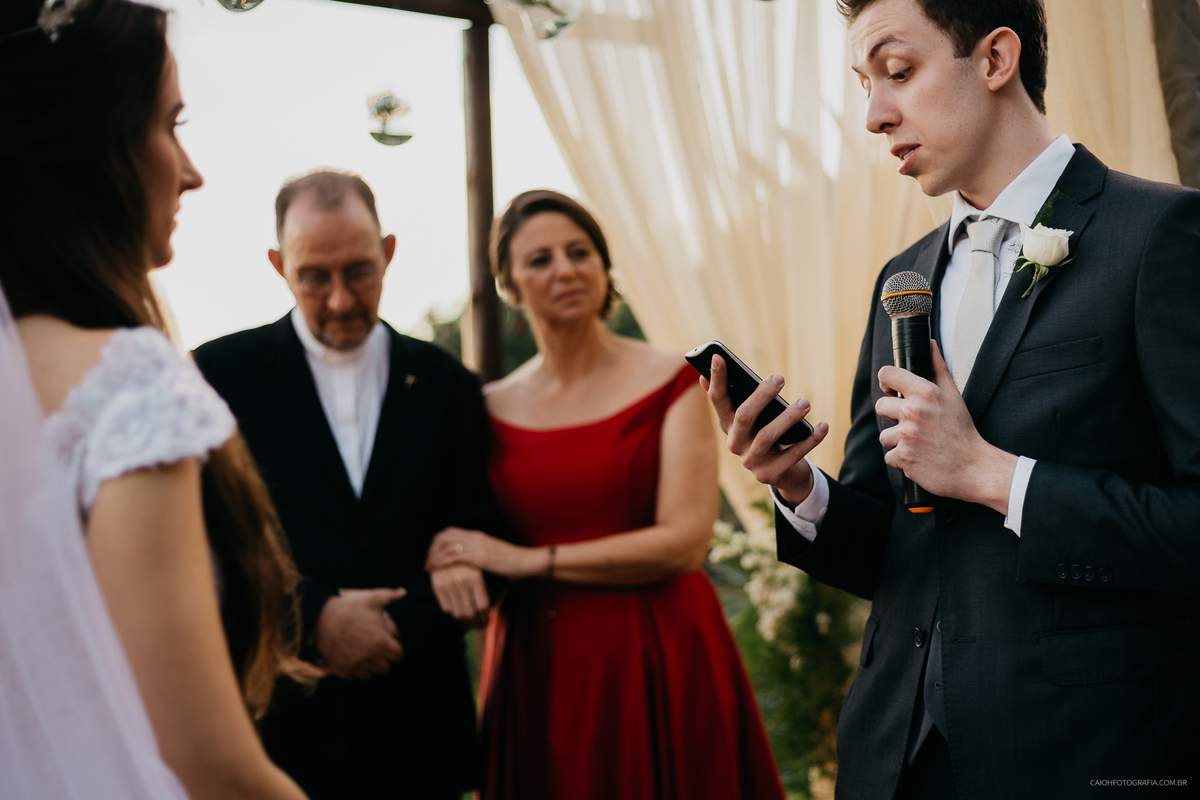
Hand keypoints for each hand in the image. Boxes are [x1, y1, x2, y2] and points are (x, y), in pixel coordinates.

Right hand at [313, 587, 405, 679]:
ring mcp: (354, 665)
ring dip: (369, 666)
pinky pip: (352, 675)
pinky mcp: (340, 669)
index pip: (398, 656)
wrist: (316, 616)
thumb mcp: (370, 597)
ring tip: (365, 653)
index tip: (391, 644)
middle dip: (384, 659)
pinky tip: (351, 657)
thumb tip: (402, 592)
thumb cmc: (346, 606)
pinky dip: (353, 669)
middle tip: (378, 649)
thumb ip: (389, 596)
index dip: (396, 649)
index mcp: (380, 642)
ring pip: (369, 674)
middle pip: (385, 668)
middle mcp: (369, 657)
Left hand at [425, 527, 542, 578]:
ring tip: (427, 566)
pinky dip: (440, 562)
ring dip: (433, 556)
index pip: (450, 532)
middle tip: (427, 560)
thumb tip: (471, 558)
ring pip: (446, 546)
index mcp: (477, 535)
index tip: (432, 553)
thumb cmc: (512, 560)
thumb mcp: (493, 552)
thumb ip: (481, 551)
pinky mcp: (478, 557)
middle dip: (431, 548)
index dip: (437, 541)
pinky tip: (434, 569)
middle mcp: (475, 537)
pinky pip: (453, 557)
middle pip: (444, 536)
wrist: (526, 561)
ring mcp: (476, 546)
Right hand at [430, 564, 490, 626]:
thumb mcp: (479, 576)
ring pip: (458, 613)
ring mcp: (448, 584)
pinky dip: (453, 614)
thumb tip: (486, 618)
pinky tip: (458, 613)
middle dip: (476, 623)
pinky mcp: (438, 587)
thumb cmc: (468, 568)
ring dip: (465, 622)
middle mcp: (461, 581)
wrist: (447, 554)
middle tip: (479, 626)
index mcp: (475, 577)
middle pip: (470, 612)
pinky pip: (446, 609)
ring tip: (470, 622)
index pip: (482, 606)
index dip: (485, 617)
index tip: (487, 622)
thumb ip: (483, 594)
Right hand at [701, 354, 829, 504]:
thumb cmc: (767, 432)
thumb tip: (710, 369)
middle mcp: (735, 443)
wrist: (782, 472)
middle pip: (744, 416)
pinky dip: (810, 440)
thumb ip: (738, 396)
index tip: (720, 356)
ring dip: (788, 417)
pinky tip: (822, 426)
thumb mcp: (753, 416)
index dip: (717, 379)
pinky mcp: (770, 475)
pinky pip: (793, 455)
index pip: (718, 399)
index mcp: (728, 424)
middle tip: (780, 377)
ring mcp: (751, 461)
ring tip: (806, 403)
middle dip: (761, 395)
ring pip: (767, 436)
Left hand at [875, 341, 1016, 511]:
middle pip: (881, 406)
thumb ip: (938, 368)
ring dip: (898, 442)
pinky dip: (901, 460)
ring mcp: (907, 435)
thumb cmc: (963, 431)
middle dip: (894, 417)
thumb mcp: (953, 395)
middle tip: (914, 425)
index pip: (887, 374)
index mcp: (925, 392)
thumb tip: (931, 344)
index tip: (892, 391)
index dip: (887, 383)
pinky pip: (889, 456)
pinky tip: (919, 458)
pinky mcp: (903, 457)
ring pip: (884, 435)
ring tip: (920, 444)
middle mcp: (914, 411)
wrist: (974, 467)